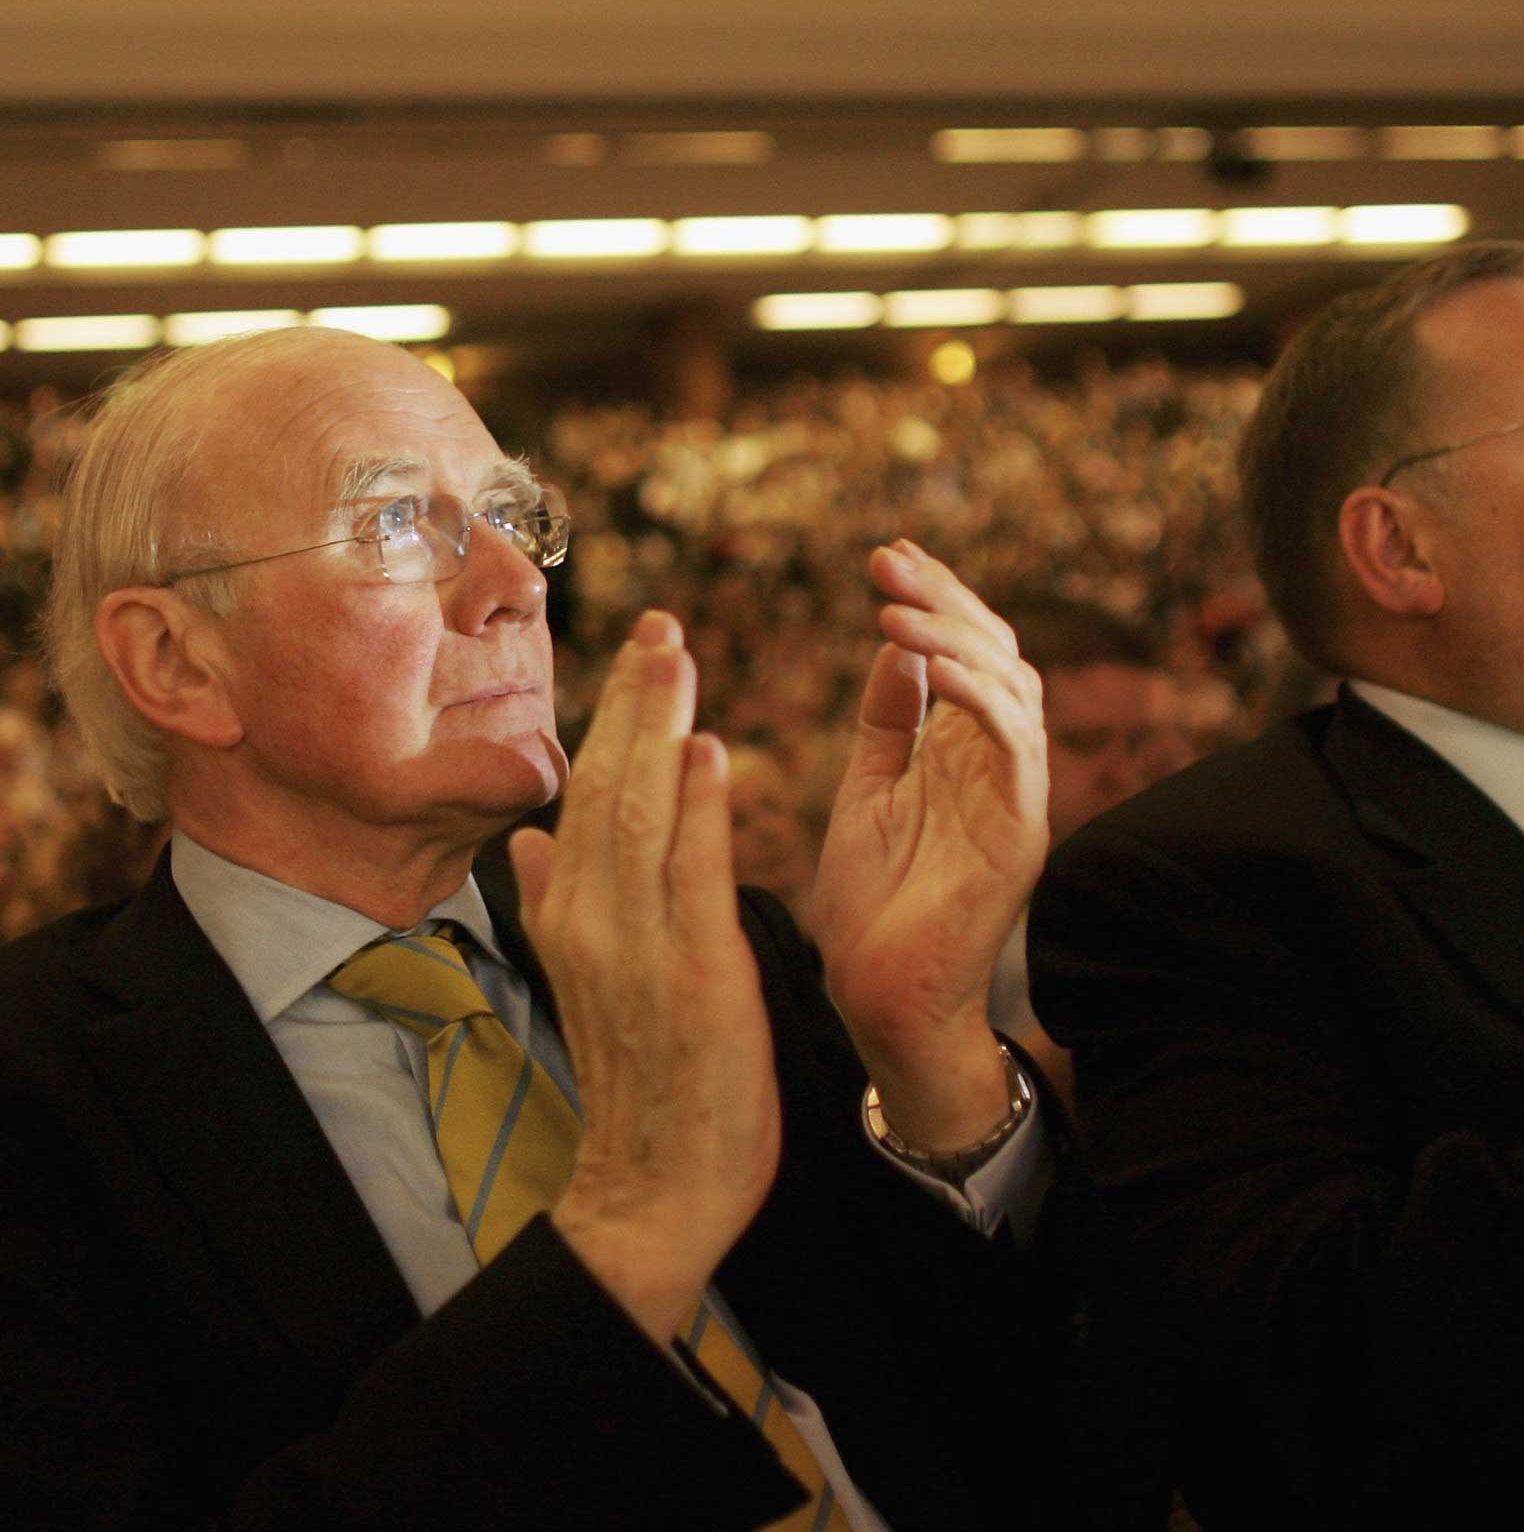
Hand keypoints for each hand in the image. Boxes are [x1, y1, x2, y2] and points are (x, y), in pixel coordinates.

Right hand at [508, 612, 778, 1340]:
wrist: (656, 1186)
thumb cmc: (642, 1082)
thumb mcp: (585, 983)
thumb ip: (558, 906)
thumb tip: (528, 839)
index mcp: (570, 918)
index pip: (586, 797)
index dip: (611, 720)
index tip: (640, 651)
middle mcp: (592, 922)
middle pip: (606, 787)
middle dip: (633, 700)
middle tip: (661, 623)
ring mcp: (637, 949)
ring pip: (639, 815)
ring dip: (659, 729)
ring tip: (678, 657)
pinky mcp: (692, 977)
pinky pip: (691, 877)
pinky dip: (697, 810)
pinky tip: (709, 752)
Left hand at [810, 541, 1048, 1151]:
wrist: (879, 1005)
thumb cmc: (871, 909)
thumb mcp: (866, 792)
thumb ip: (886, 722)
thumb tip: (894, 643)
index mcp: (964, 756)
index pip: (970, 656)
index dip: (937, 601)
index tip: (888, 556)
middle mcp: (1001, 770)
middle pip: (999, 656)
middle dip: (946, 601)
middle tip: (887, 560)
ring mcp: (1017, 801)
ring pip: (1014, 689)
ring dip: (956, 638)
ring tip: (893, 609)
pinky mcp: (1021, 835)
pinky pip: (1015, 746)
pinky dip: (979, 697)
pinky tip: (931, 665)